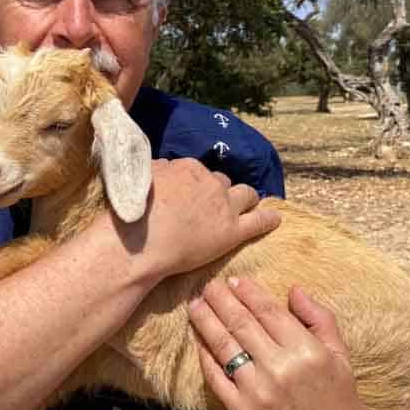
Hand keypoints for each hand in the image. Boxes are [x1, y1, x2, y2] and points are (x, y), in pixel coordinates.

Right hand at [104, 158, 280, 278]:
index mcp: (188, 168)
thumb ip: (158, 170)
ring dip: (246, 198)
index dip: (195, 183)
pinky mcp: (233, 232)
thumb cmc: (134, 211)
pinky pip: (259, 220)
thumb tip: (165, 168)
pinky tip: (275, 219)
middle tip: (210, 205)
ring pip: (245, 194)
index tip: (190, 193)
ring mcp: (224, 206)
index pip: (198, 171)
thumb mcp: (143, 177)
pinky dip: (268, 218)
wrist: (141, 241)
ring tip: (246, 205)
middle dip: (218, 191)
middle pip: (221, 182)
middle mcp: (210, 183)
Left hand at [188, 277, 367, 409]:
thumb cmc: (340, 406)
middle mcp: (279, 367)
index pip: (267, 311)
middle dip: (220, 299)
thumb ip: (320, 319)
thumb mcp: (342, 359)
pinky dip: (204, 354)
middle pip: (240, 322)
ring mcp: (257, 390)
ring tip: (195, 304)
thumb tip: (294, 289)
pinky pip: (216, 375)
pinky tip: (198, 338)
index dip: (248, 291)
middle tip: (208, 284)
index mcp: (306, 351)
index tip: (234, 279)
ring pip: (223, 345)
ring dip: (205, 320)